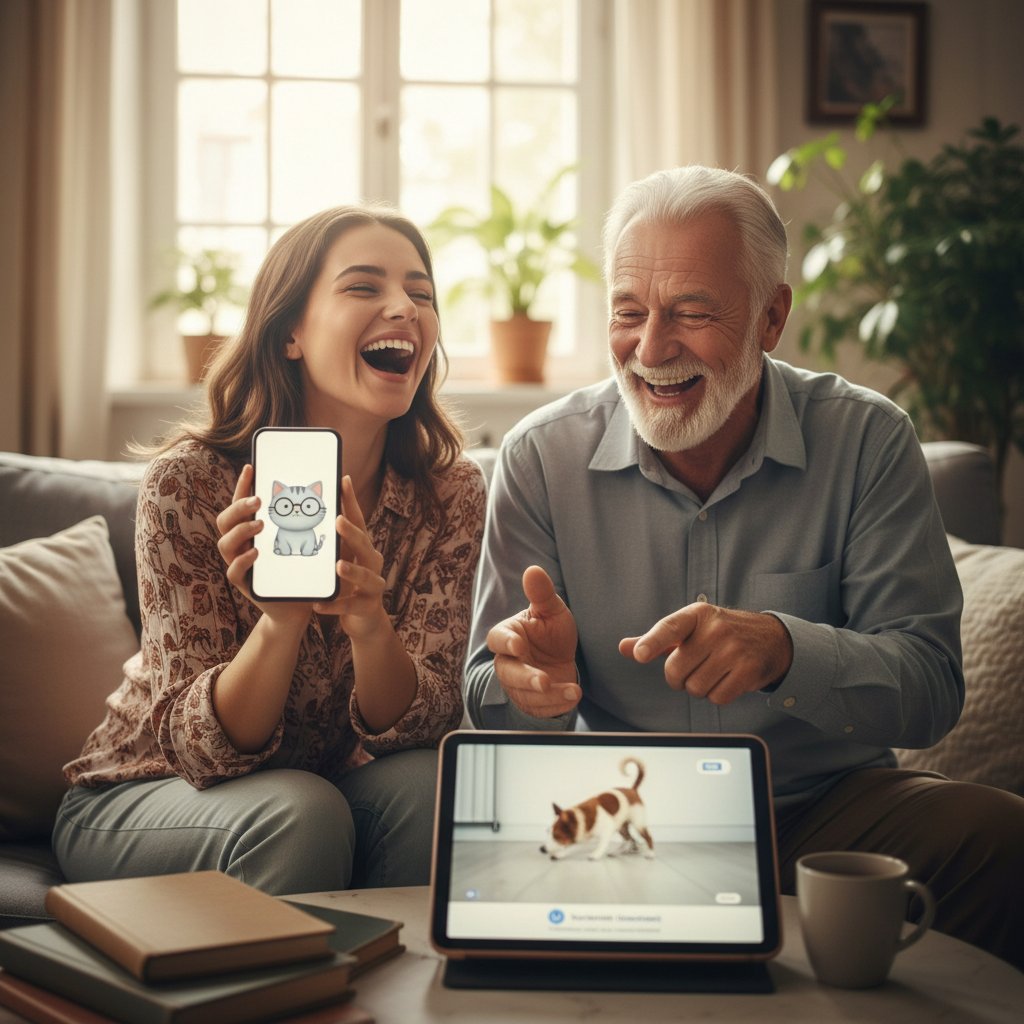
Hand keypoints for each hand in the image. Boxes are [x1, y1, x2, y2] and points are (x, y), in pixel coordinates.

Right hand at [216, 464, 311, 628]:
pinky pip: (233, 571)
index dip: (243, 485)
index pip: (241, 503)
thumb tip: (331, 481)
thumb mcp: (307, 537)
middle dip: (239, 507)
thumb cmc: (304, 566)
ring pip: (225, 542)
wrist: (303, 603)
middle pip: (225, 520)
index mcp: (252, 529)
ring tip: (260, 525)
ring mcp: (239, 563)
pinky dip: (242, 560)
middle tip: (258, 501)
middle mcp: (240, 543)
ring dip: (241, 530)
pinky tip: (255, 552)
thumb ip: (309, 514)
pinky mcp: (245, 584)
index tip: (251, 467)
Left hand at [313, 475, 386, 639]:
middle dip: (352, 534)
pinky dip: (335, 605)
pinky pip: (350, 606)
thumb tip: (311, 509)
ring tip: (338, 565)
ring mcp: (374, 586)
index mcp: (364, 548)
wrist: (365, 619)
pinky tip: (318, 604)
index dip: (352, 502)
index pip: (358, 521)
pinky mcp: (367, 607)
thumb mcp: (342, 558)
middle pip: (365, 545)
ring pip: (367, 576)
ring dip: (352, 570)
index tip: (343, 481)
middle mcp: (373, 563)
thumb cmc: (349, 584)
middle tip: (338, 521)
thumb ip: (333, 540)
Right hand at [486, 565, 580, 717]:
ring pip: (525, 695)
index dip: (506, 643)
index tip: (519, 646)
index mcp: (508, 636)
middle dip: (525, 679)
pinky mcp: (531, 703)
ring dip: (548, 696)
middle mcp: (508, 662)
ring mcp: (518, 686)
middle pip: (508, 673)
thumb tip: (533, 570)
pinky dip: (557, 706)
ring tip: (573, 691)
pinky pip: (539, 709)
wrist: (560, 661)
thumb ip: (541, 594)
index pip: (498, 639)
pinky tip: (573, 697)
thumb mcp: (551, 611)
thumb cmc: (550, 632)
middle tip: (542, 681)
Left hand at [619, 603, 792, 704]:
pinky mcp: (749, 670)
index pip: (669, 627)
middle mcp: (716, 629)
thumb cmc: (721, 634)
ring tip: (713, 671)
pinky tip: (727, 679)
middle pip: (676, 671)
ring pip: (695, 688)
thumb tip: (623, 647)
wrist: (771, 639)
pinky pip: (717, 698)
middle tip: (694, 668)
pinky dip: (718, 695)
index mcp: (697, 614)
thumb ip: (657, 640)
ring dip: (699, 688)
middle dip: (679, 678)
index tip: (640, 654)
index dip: (652, 642)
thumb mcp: (690, 629)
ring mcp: (734, 649)